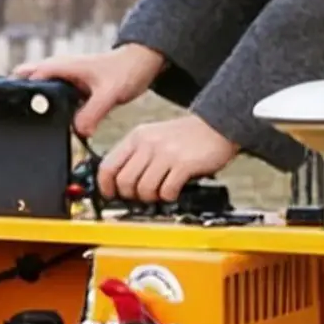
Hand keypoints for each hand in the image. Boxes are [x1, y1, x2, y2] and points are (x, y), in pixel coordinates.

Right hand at [19, 43, 163, 137]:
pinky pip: (54, 101)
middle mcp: (58, 72)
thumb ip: (94, 112)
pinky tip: (50, 127)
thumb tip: (78, 132)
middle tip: (14, 121)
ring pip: (39, 92)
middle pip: (26, 83)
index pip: (29, 77)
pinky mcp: (71, 90)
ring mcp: (64, 80)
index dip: (18, 92)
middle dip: (18, 98)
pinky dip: (49, 111)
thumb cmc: (126, 70)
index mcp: (62, 67)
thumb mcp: (110, 93)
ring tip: (27, 127)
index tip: (11, 111)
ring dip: (34, 106)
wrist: (141, 64)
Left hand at [98, 113, 236, 203]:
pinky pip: (166, 191)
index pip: (108, 166)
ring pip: (143, 189)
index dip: (106, 187)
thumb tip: (119, 183)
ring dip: (151, 198)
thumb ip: (136, 155)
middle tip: (142, 196)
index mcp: (136, 137)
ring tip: (160, 192)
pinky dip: (168, 196)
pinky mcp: (183, 164)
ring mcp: (165, 153)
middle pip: (124, 182)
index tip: (112, 195)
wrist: (216, 125)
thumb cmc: (186, 136)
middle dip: (131, 196)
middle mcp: (148, 144)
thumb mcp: (153, 136)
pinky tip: (174, 190)